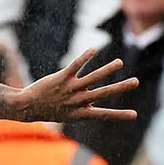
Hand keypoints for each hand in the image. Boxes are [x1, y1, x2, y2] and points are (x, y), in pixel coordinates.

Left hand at [10, 51, 139, 123]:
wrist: (27, 107)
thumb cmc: (50, 110)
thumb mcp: (68, 114)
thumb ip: (83, 106)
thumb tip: (95, 95)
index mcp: (80, 113)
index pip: (104, 114)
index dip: (119, 115)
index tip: (135, 115)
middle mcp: (77, 102)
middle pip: (102, 93)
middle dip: (120, 88)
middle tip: (136, 82)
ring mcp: (69, 89)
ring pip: (91, 78)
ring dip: (107, 70)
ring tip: (120, 62)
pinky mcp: (61, 78)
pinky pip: (75, 66)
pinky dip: (85, 57)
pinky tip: (94, 50)